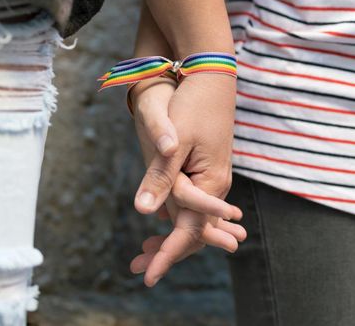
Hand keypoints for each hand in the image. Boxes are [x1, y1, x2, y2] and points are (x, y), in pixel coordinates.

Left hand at [129, 75, 245, 285]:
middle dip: (167, 250)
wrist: (212, 79)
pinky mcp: (206, 171)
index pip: (190, 231)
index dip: (168, 255)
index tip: (149, 275)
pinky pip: (192, 203)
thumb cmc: (193, 106)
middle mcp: (216, 186)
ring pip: (192, 217)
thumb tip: (144, 210)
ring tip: (145, 252)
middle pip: (193, 230)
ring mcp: (213, 179)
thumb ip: (160, 178)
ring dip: (169, 235)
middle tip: (139, 266)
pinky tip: (160, 223)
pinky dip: (175, 217)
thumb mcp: (173, 143)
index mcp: (211, 184)